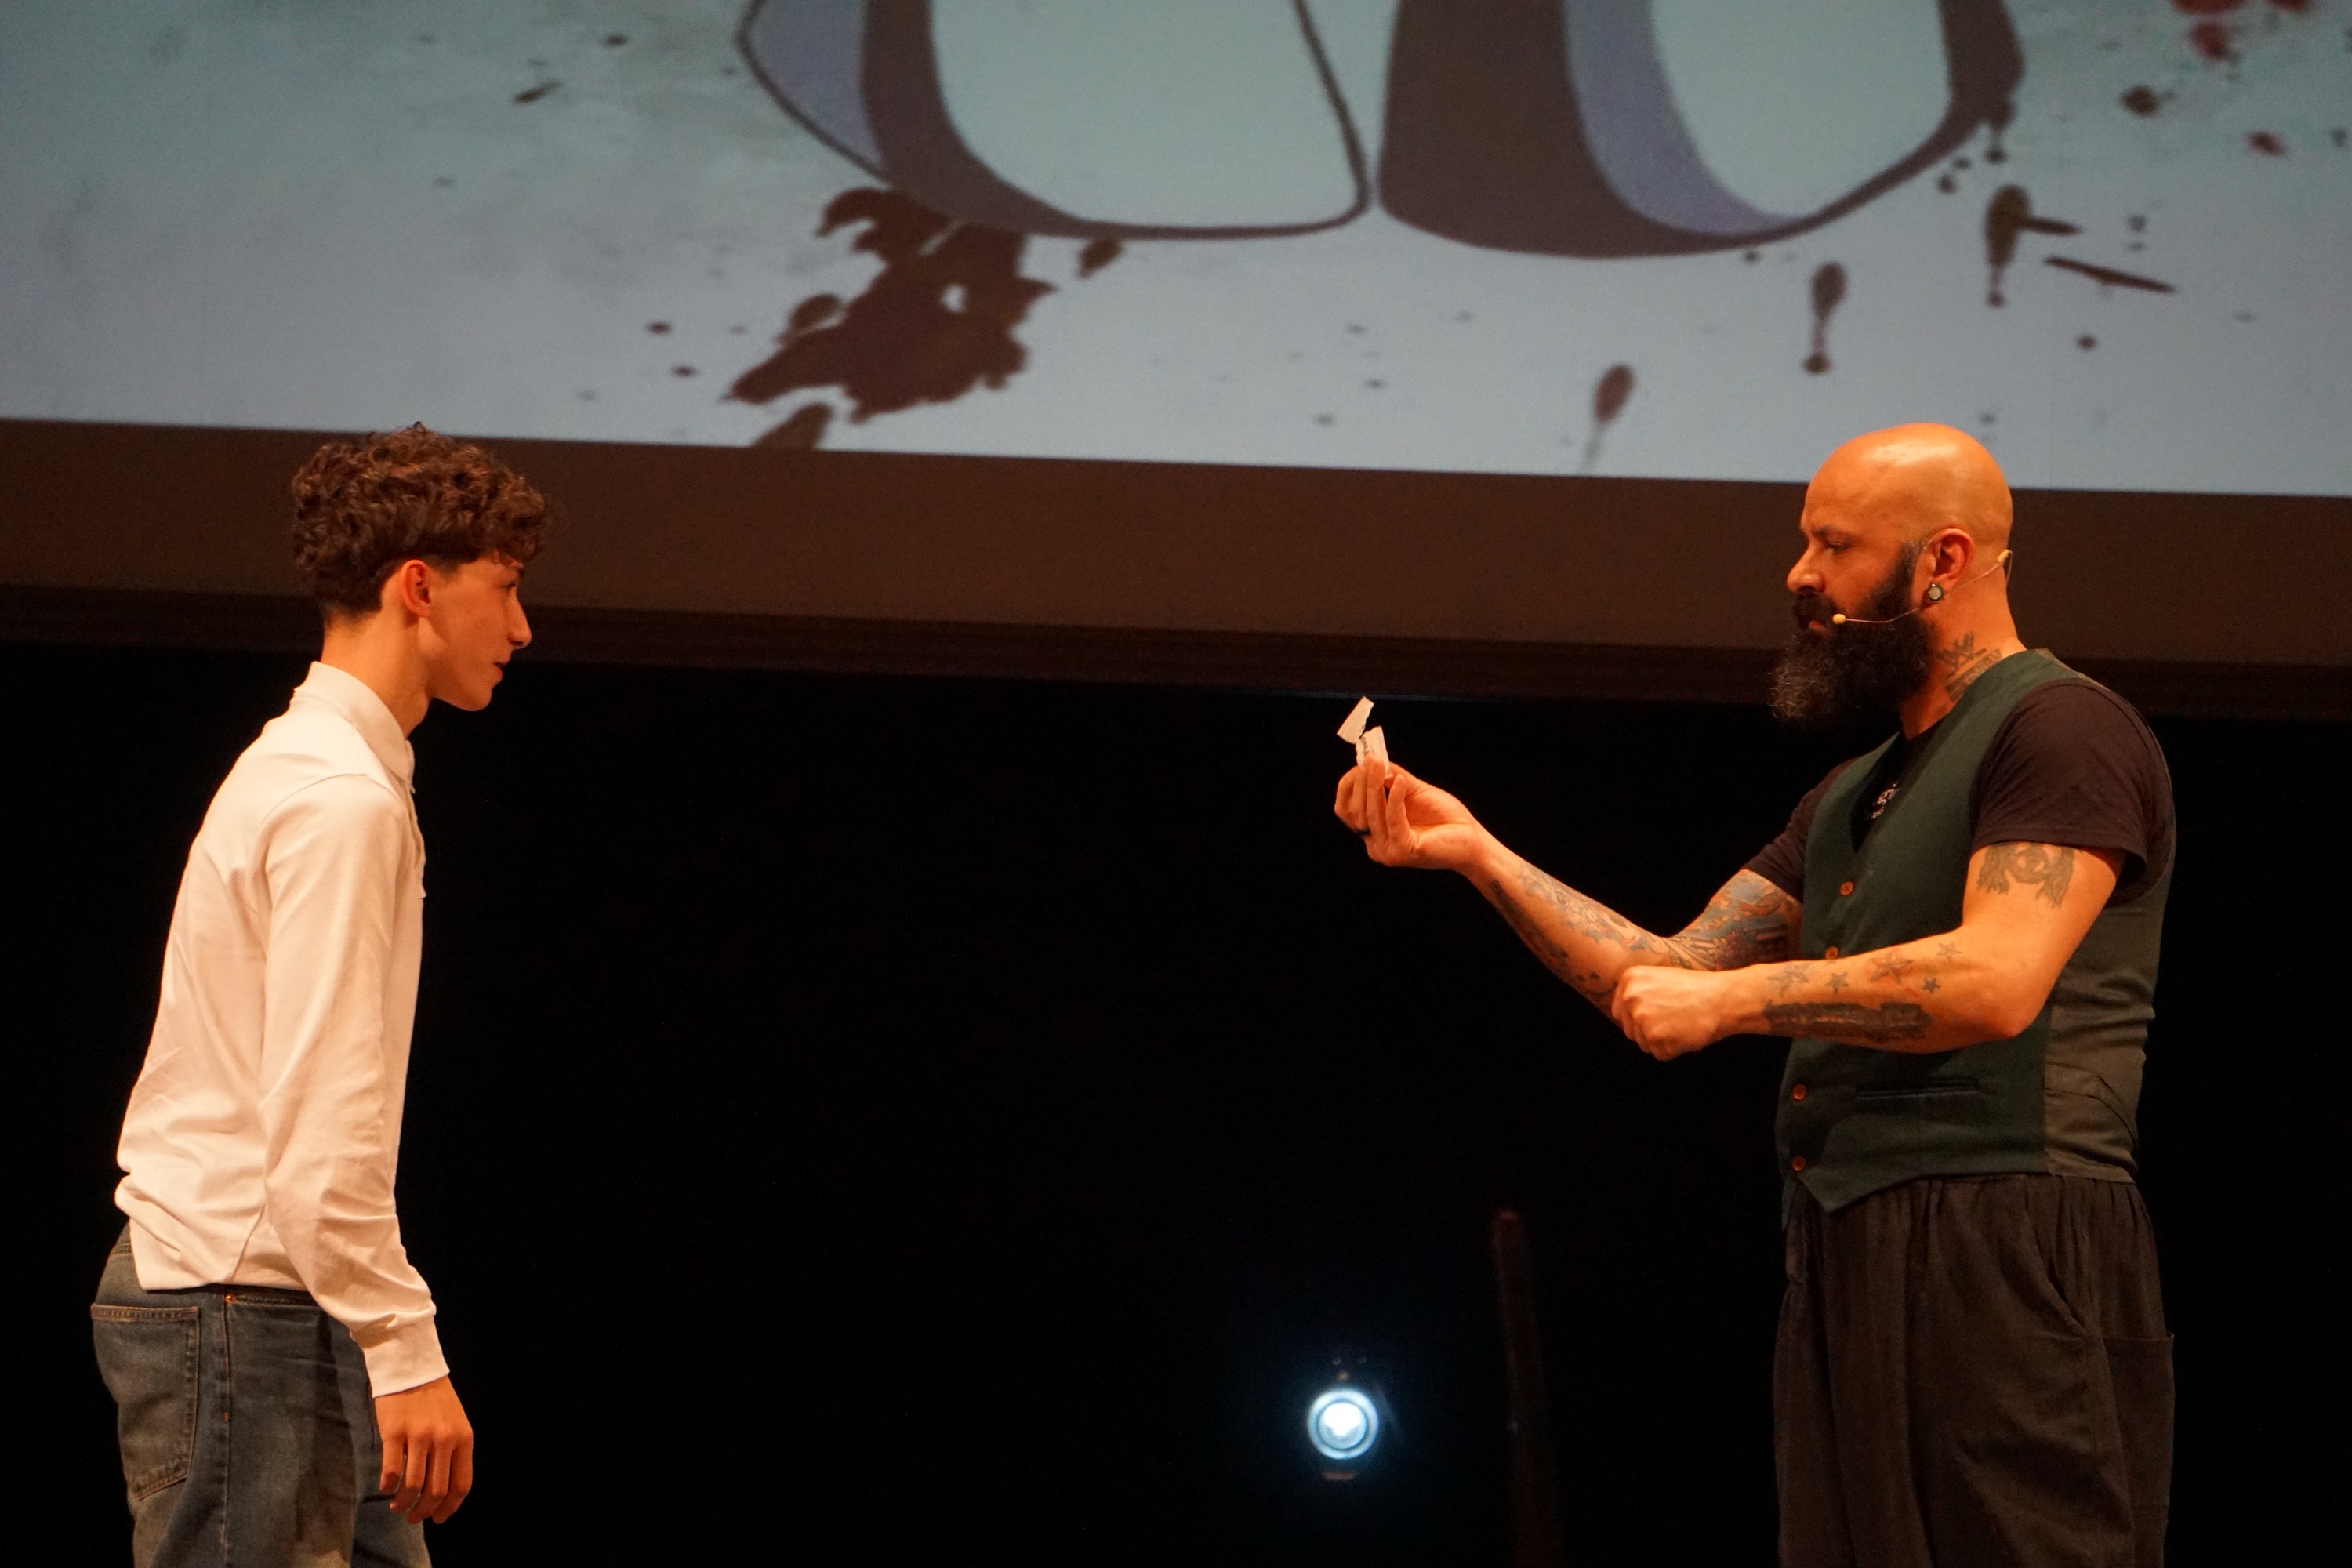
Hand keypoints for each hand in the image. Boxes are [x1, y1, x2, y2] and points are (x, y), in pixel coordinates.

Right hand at [375, 1375, 473, 1523]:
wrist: (411, 1367)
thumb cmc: (433, 1398)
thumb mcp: (454, 1422)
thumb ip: (452, 1452)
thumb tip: (441, 1491)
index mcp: (463, 1438)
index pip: (461, 1484)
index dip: (449, 1507)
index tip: (438, 1518)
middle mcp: (445, 1439)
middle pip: (436, 1491)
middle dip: (424, 1511)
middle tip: (412, 1517)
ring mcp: (419, 1436)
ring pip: (413, 1485)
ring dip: (403, 1503)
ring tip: (397, 1507)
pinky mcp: (394, 1432)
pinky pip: (391, 1471)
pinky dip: (387, 1486)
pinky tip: (385, 1488)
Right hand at [1334, 760, 1489, 872]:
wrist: (1472, 838)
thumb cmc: (1446, 818)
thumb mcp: (1414, 791)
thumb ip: (1393, 777)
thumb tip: (1373, 759)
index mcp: (1374, 833)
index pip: (1346, 810)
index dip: (1349, 785)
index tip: (1361, 762)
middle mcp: (1376, 846)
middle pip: (1355, 811)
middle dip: (1362, 782)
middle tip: (1371, 759)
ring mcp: (1388, 852)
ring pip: (1371, 814)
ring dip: (1375, 785)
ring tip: (1381, 764)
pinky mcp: (1403, 851)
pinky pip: (1392, 819)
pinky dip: (1395, 797)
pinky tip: (1402, 781)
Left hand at [1610, 966, 1733, 1059]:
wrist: (1722, 998)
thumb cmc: (1696, 989)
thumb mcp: (1660, 978)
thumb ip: (1639, 993)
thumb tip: (1627, 1015)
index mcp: (1631, 980)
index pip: (1620, 1012)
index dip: (1636, 1018)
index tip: (1654, 1017)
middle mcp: (1631, 998)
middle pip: (1630, 1030)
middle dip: (1649, 1032)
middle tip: (1674, 1020)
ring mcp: (1643, 1019)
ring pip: (1644, 1044)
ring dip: (1662, 1041)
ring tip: (1681, 1024)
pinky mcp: (1656, 1039)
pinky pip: (1659, 1054)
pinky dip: (1673, 1050)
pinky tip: (1686, 1034)